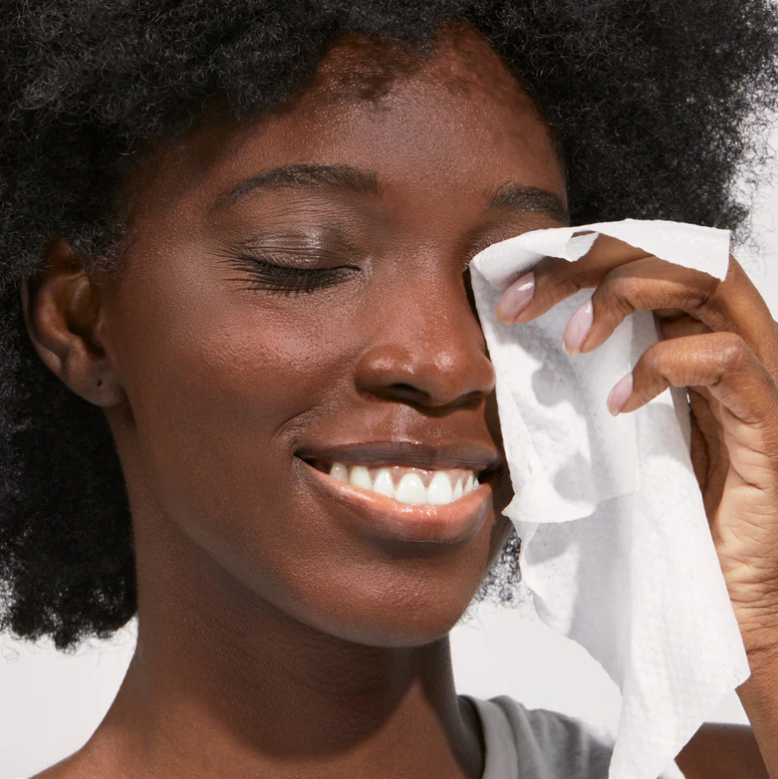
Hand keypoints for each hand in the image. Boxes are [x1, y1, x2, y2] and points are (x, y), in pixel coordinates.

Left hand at [495, 235, 777, 655]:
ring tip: (574, 342)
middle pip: (673, 250)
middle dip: (590, 260)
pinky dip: (664, 366)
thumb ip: (583, 386)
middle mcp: (727, 344)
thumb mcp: (606, 433)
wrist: (718, 595)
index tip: (509, 289)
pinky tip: (620, 405)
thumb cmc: (658, 513)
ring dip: (627, 294)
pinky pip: (727, 362)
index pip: (644, 258)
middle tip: (521, 301)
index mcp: (688, 341)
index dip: (577, 258)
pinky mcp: (768, 425)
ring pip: (710, 281)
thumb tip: (512, 356)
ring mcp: (756, 380)